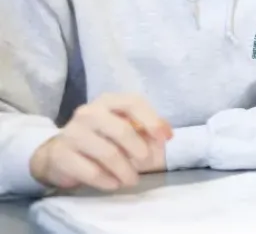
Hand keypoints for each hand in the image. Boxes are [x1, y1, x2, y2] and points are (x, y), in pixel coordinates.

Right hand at [30, 93, 172, 191]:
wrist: (58, 154)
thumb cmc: (100, 138)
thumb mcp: (123, 126)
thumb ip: (146, 128)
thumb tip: (167, 135)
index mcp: (108, 101)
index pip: (134, 103)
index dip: (152, 121)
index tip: (165, 139)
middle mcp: (89, 112)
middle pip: (122, 130)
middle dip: (140, 150)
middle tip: (147, 164)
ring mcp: (72, 133)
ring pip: (108, 153)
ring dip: (125, 170)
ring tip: (132, 180)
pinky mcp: (61, 155)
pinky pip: (91, 171)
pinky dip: (107, 180)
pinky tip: (114, 184)